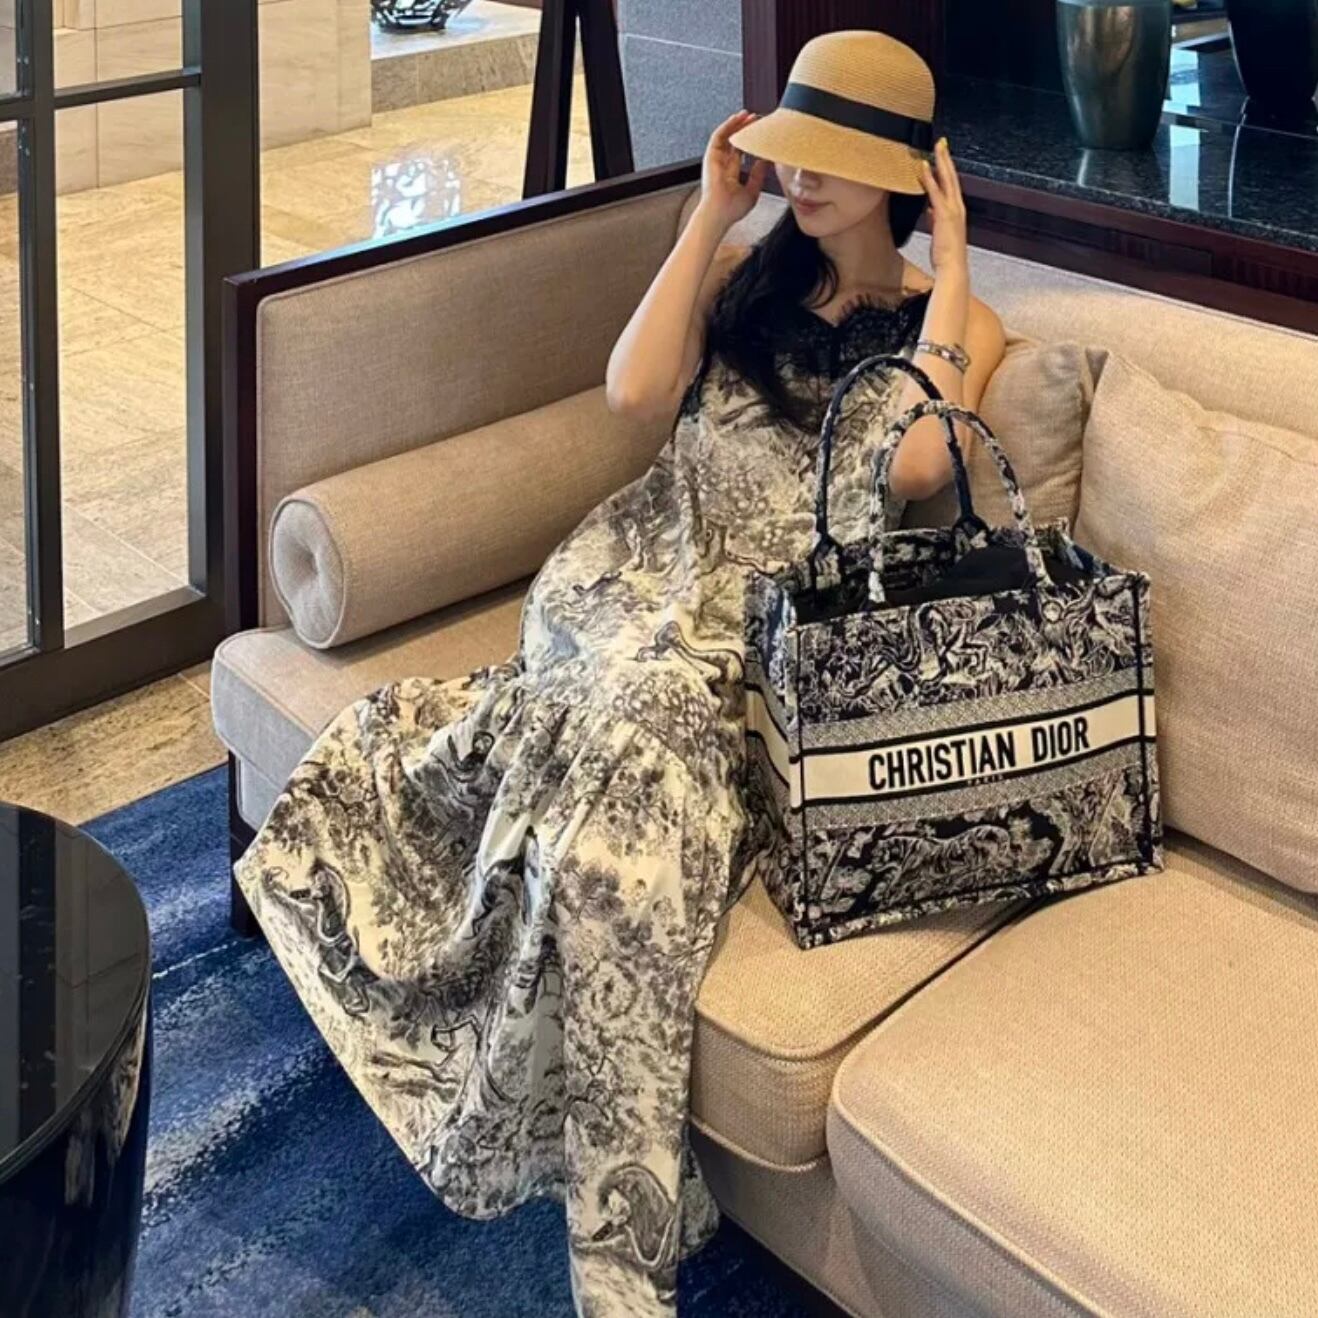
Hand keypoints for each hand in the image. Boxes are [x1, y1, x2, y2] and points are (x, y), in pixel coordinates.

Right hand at [698, 109, 770, 232]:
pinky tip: (736, 118)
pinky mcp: (710, 156)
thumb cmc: (732, 210)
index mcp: (730, 174)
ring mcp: (715, 160)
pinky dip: (727, 125)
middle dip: (744, 129)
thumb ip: (759, 176)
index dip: (749, 142)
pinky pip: (718, 136)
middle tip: (756, 119)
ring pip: (726, 136)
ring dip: (736, 124)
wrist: (719, 213)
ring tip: (747, 114)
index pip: (740, 152)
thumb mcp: (753, 192)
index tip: (760, 134)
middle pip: (733, 142)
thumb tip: (765, 161)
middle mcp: (722, 165)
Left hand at [918, 138, 967, 277]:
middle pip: (952, 177)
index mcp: (956, 210)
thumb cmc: (946, 254)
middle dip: (946, 158)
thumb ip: (935, 217)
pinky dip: (930, 178)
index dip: (947, 169)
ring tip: (936, 147)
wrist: (953, 267)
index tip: (942, 156)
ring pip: (947, 180)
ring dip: (941, 162)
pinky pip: (936, 192)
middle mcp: (957, 206)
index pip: (951, 185)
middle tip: (941, 142)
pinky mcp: (944, 215)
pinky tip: (924, 167)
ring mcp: (952, 209)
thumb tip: (930, 209)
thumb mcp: (939, 232)